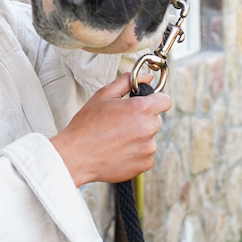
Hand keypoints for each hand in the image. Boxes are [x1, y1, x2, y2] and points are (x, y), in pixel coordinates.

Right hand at [50, 74, 171, 186]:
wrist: (76, 155)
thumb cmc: (87, 125)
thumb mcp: (104, 95)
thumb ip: (128, 81)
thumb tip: (147, 77)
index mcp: (141, 109)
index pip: (165, 101)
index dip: (155, 100)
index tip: (145, 104)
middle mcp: (149, 129)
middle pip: (156, 119)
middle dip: (143, 119)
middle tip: (121, 122)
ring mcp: (148, 149)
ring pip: (150, 138)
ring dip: (139, 137)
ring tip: (116, 139)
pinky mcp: (144, 165)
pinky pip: (146, 154)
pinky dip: (136, 153)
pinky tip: (118, 151)